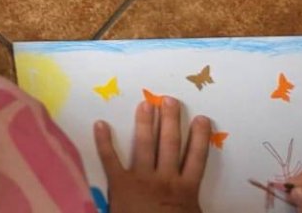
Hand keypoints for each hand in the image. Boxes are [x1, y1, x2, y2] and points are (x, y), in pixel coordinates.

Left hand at [94, 96, 211, 212]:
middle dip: (171, 121)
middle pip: (171, 144)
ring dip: (145, 123)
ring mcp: (142, 179)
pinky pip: (110, 159)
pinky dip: (103, 141)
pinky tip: (100, 123)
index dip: (200, 138)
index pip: (196, 158)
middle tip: (170, 99)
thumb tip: (200, 202)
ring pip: (146, 145)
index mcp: (186, 189)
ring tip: (146, 104)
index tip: (202, 118)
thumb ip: (194, 205)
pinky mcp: (119, 184)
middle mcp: (165, 179)